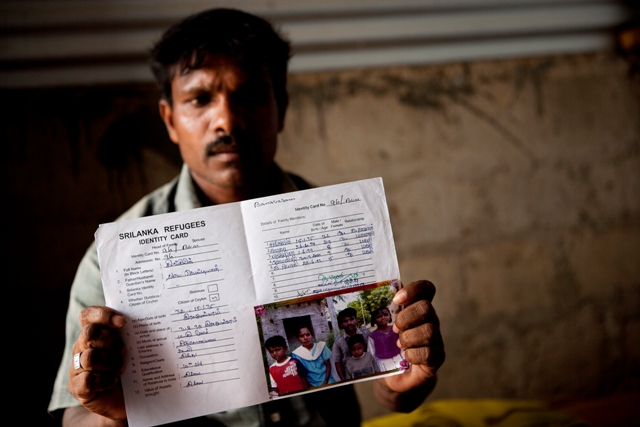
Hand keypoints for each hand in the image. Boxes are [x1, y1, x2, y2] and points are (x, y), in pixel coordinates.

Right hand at [67, 306, 126, 421]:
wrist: (126, 399)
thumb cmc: (131, 368)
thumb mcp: (133, 348)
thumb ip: (135, 332)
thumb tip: (158, 317)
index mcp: (94, 333)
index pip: (88, 315)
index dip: (102, 314)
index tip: (123, 321)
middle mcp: (81, 347)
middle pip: (90, 333)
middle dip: (111, 340)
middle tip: (125, 351)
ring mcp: (77, 367)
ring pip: (90, 357)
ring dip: (111, 362)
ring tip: (122, 368)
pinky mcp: (77, 387)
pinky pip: (88, 379)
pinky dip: (105, 380)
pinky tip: (114, 381)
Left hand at [376, 280, 444, 408]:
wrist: (395, 375)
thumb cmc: (388, 345)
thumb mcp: (383, 326)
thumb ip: (382, 310)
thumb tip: (368, 295)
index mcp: (417, 306)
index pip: (426, 288)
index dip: (414, 290)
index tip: (397, 300)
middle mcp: (430, 320)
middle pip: (426, 308)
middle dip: (405, 318)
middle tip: (394, 329)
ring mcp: (436, 338)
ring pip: (429, 331)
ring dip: (408, 338)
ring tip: (399, 345)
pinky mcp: (437, 357)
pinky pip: (429, 353)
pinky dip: (413, 355)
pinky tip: (406, 357)